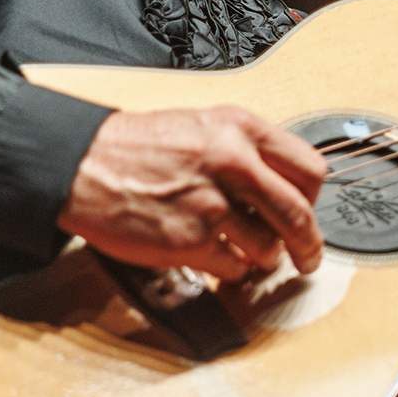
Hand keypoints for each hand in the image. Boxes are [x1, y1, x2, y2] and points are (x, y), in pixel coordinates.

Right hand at [60, 106, 326, 278]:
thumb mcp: (203, 126)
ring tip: (245, 250)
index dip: (313, 197)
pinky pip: (234, 268)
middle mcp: (233, 163)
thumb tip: (284, 186)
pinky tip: (216, 257)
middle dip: (310, 245)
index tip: (310, 210)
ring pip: (268, 247)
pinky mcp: (191, 241)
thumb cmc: (136, 147)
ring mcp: (213, 204)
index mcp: (241, 129)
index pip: (310, 169)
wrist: (84, 165)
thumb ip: (246, 150)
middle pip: (299, 215)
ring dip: (262, 257)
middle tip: (309, 257)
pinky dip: (230, 269)